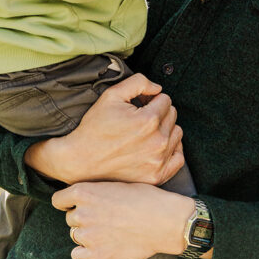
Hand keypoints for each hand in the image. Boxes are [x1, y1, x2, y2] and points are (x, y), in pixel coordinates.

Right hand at [24, 73, 184, 185]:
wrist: (81, 160)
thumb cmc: (95, 126)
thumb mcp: (111, 95)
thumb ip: (139, 82)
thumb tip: (158, 88)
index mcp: (148, 120)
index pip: (166, 100)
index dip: (151, 99)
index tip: (139, 105)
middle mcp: (157, 142)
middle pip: (172, 116)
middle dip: (159, 112)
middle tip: (139, 117)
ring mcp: (158, 161)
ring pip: (176, 134)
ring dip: (165, 129)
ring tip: (145, 132)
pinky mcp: (156, 177)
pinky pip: (178, 159)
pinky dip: (170, 150)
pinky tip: (154, 147)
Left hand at [52, 181, 194, 258]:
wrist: (163, 221)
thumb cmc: (145, 198)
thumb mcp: (116, 184)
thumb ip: (95, 191)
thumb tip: (83, 197)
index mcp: (84, 191)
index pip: (58, 200)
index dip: (67, 202)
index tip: (74, 205)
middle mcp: (81, 213)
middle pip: (70, 218)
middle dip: (83, 218)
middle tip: (103, 218)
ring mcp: (87, 235)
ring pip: (75, 235)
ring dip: (86, 234)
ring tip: (107, 231)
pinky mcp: (95, 255)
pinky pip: (77, 254)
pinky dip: (85, 252)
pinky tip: (100, 247)